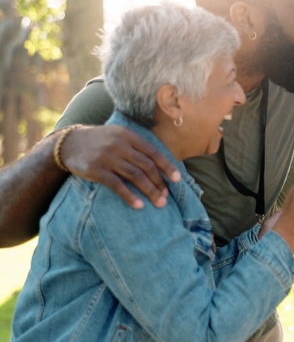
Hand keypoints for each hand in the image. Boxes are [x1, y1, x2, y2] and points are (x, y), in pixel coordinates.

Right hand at [60, 125, 180, 208]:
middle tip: (167, 196)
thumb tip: (161, 164)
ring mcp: (108, 157)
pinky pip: (117, 185)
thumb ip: (137, 146)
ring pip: (135, 176)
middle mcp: (120, 144)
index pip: (153, 152)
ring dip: (150, 191)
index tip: (177, 180)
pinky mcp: (96, 170)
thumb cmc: (100, 142)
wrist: (68, 144)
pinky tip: (139, 205)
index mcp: (129, 135)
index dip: (167, 167)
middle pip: (146, 166)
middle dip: (160, 183)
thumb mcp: (118, 135)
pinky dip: (130, 196)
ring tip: (159, 203)